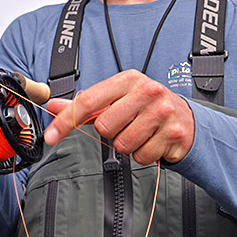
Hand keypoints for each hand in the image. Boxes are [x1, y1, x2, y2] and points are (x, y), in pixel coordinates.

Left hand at [42, 69, 194, 164]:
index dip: (66, 121)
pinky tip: (152, 141)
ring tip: (140, 133)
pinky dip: (143, 154)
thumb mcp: (117, 99)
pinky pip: (141, 157)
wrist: (185, 117)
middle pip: (104, 127)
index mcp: (128, 79)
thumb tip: (53, 105)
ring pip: (122, 145)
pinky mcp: (174, 134)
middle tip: (125, 126)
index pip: (88, 101)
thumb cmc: (145, 107)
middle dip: (110, 133)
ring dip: (127, 146)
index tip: (51, 136)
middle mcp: (147, 91)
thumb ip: (85, 104)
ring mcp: (162, 112)